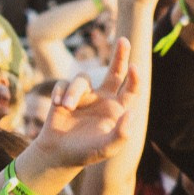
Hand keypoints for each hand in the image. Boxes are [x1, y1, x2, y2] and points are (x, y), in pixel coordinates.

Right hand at [32, 40, 136, 170]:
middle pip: (115, 71)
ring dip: (74, 91)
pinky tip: (58, 106)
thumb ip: (122, 134)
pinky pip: (64, 83)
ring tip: (66, 107)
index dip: (135, 78)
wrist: (58, 154)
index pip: (131, 89)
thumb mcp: (107, 148)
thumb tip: (132, 112)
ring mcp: (85, 95)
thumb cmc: (86, 152)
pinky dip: (61, 92)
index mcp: (118, 109)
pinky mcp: (66, 93)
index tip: (134, 66)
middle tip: (125, 41)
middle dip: (120, 55)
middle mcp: (104, 98)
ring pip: (82, 79)